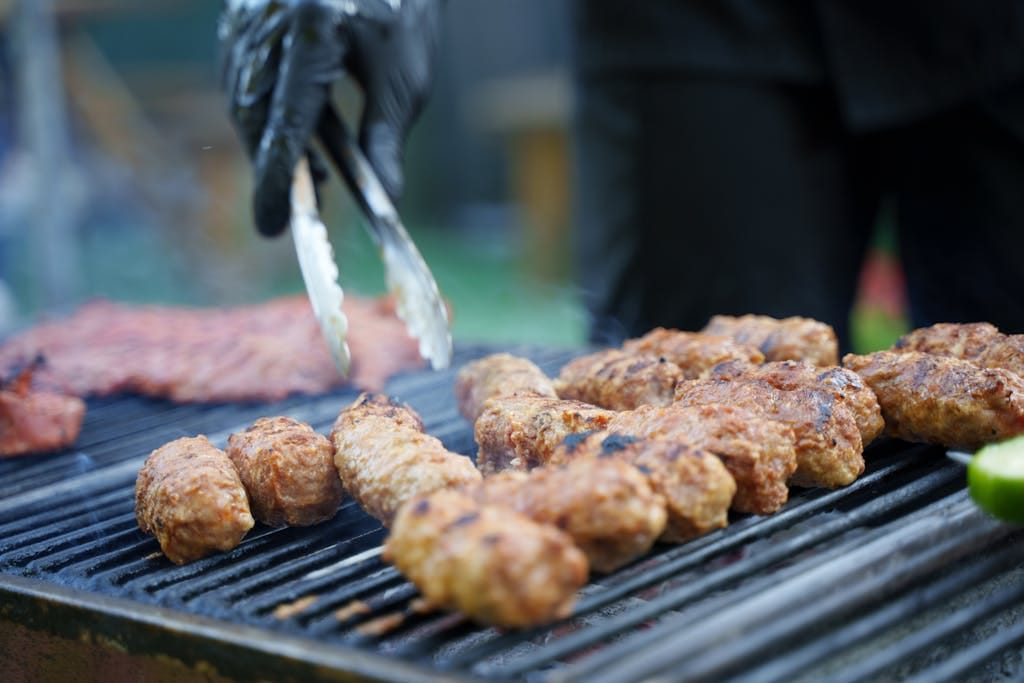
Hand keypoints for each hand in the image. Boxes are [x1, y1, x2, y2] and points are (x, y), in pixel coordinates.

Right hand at [219, 0, 442, 236]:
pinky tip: (295, 127)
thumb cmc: (405, 9)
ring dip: (266, 139)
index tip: (273, 226)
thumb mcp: (404, 78)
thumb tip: (386, 200)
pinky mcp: (241, 11)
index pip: (285, 123)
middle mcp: (269, 18)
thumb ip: (386, 140)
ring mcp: (248, 12)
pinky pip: (239, 72)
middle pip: (251, 113)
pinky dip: (261, 108)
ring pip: (240, 95)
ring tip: (310, 170)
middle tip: (296, 205)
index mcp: (314, 30)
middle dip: (270, 165)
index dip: (276, 182)